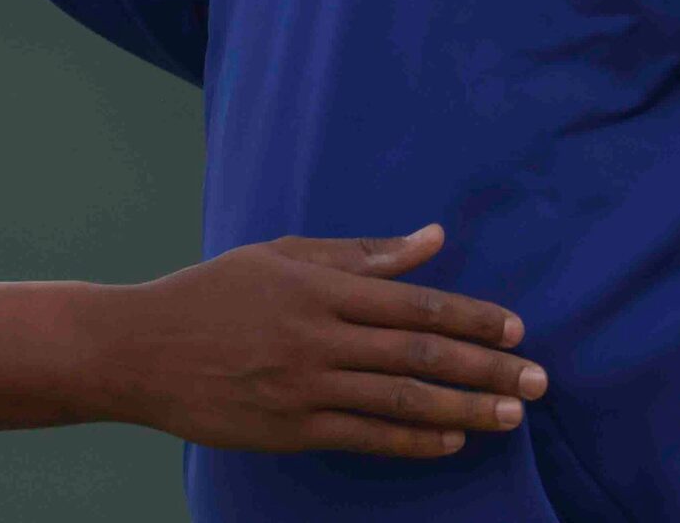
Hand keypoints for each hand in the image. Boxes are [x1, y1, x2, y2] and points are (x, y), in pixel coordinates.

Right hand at [112, 225, 545, 457]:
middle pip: (418, 356)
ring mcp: (303, 387)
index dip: (470, 318)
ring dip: (465, 410)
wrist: (141, 348)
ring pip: (400, 401)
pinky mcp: (289, 429)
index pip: (413, 304)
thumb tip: (432, 238)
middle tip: (538, 382)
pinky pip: (365, 436)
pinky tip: (451, 441)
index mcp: (318, 287)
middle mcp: (317, 336)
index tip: (515, 329)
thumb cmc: (214, 293)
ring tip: (511, 416)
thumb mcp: (283, 256)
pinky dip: (413, 440)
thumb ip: (361, 253)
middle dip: (486, 369)